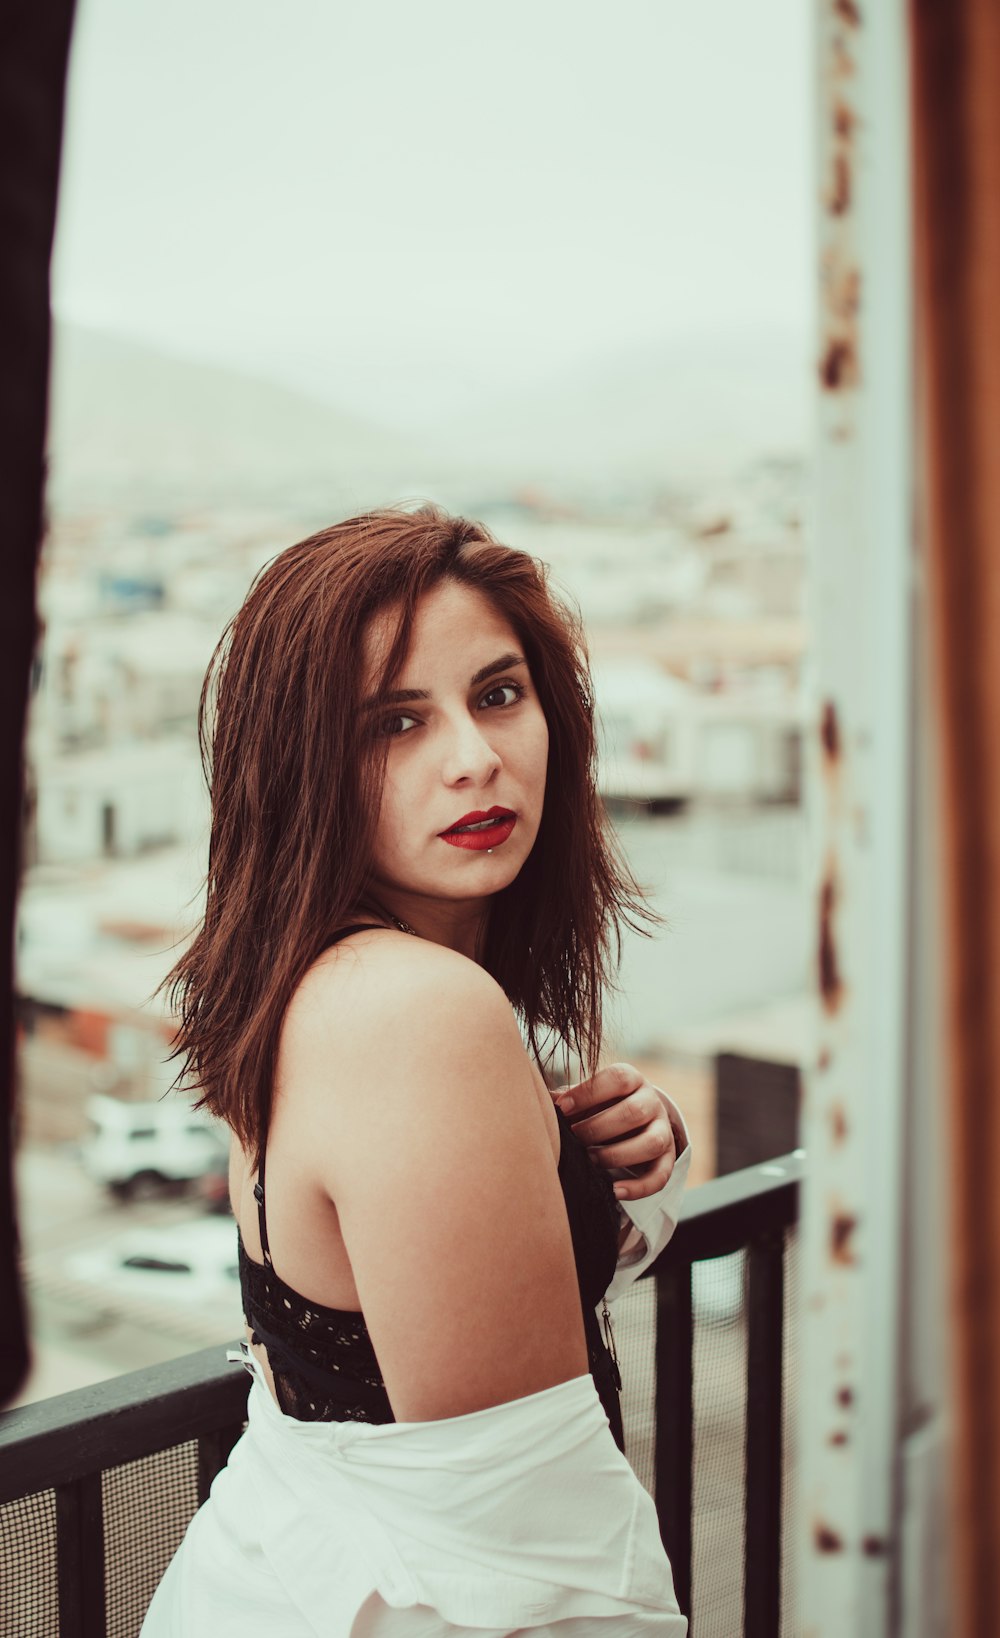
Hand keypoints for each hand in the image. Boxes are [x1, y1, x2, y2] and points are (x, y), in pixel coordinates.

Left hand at [553, 1062, 680, 1201]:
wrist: (633, 1120)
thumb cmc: (598, 1106)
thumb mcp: (585, 1097)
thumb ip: (565, 1098)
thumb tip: (537, 1100)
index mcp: (631, 1079)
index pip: (617, 1079)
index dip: (588, 1093)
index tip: (562, 1108)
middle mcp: (651, 1102)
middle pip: (634, 1112)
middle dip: (599, 1128)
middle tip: (575, 1138)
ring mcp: (663, 1130)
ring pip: (651, 1142)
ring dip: (617, 1155)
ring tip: (590, 1161)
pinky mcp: (667, 1159)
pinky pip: (661, 1175)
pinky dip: (639, 1187)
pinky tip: (614, 1191)